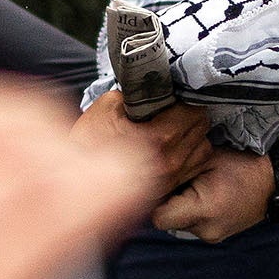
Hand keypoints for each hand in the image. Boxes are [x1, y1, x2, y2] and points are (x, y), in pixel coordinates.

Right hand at [74, 90, 212, 195]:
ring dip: (193, 135)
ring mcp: (171, 179)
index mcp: (159, 140)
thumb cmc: (86, 145)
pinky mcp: (167, 189)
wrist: (73, 186)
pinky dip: (189, 153)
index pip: (193, 111)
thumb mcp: (106, 106)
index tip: (172, 94)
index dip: (183, 98)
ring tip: (174, 128)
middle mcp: (171, 162)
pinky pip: (194, 166)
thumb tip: (152, 89)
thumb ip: (134, 93)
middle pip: (202, 127)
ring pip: (204, 148)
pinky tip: (170, 147)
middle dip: (190, 114)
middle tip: (173, 107)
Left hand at [152, 147, 275, 244]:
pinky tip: (203, 196)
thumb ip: (176, 171)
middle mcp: (207, 230)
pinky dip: (191, 212)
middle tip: (179, 182)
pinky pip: (191, 225)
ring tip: (195, 187)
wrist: (276, 181)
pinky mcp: (217, 236)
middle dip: (167, 202)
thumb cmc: (243, 165)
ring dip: (179, 207)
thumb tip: (150, 179)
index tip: (161, 184)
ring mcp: (213, 236)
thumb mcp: (206, 159)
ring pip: (178, 224)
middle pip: (167, 222)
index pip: (158, 218)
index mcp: (204, 210)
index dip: (155, 200)